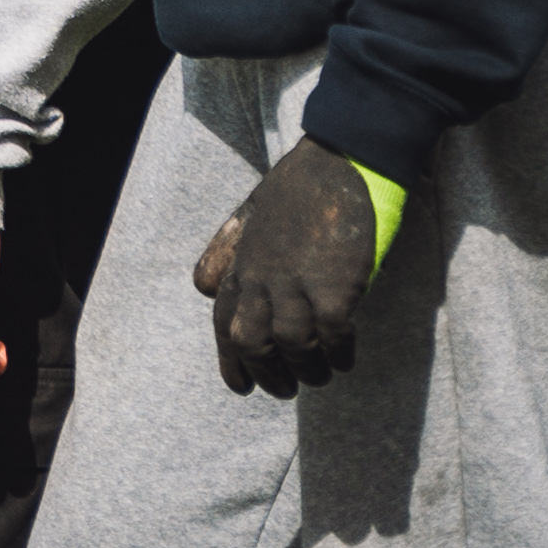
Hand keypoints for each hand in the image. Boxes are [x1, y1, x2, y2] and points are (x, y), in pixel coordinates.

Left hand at [187, 141, 394, 393]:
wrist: (339, 159)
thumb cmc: (296, 189)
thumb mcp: (249, 215)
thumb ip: (227, 250)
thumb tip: (202, 286)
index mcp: (242, 264)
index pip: (222, 325)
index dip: (231, 363)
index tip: (243, 387)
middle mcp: (263, 277)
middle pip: (249, 343)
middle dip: (267, 375)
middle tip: (287, 388)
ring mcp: (297, 282)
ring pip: (290, 347)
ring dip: (307, 371)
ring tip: (321, 375)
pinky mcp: (335, 286)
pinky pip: (331, 337)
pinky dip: (337, 356)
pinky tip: (345, 359)